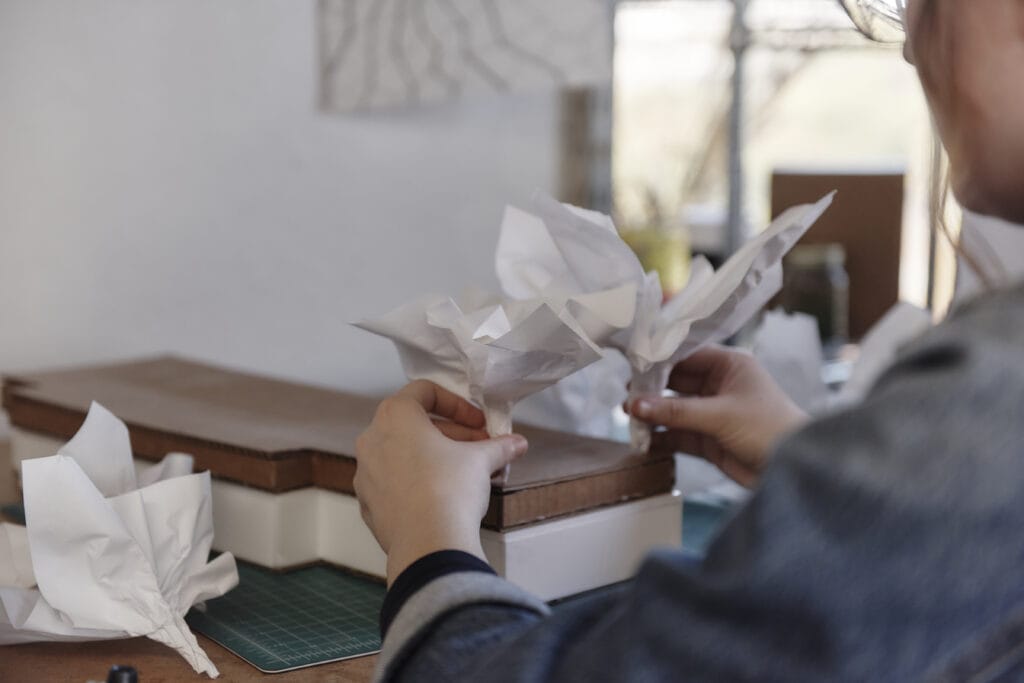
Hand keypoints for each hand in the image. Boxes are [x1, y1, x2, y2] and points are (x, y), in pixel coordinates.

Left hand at [354, 380, 528, 585]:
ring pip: (403, 455)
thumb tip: (517, 444)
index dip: (458, 404)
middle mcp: (372, 440)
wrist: (428, 545)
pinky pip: (395, 483)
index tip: (479, 423)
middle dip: (452, 434)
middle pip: (415, 425)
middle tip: (481, 448)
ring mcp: (366, 474)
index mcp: (395, 416)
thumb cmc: (449, 489)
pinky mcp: (368, 504)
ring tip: (466, 474)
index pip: (425, 392)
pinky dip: (417, 482)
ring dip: (435, 458)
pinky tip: (443, 498)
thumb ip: (499, 446)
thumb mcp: (481, 460)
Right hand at [626, 346, 806, 487]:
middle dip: (651, 390)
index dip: (660, 360)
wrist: (795, 470)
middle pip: (677, 383)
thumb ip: (676, 412)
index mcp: (730, 366)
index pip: (687, 356)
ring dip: (654, 415)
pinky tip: (644, 440)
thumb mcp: (720, 416)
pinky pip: (679, 435)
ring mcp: (714, 413)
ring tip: (628, 417)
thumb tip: (635, 405)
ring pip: (675, 411)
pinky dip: (662, 438)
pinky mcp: (710, 440)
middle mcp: (720, 386)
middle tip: (625, 395)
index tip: (633, 364)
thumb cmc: (770, 430)